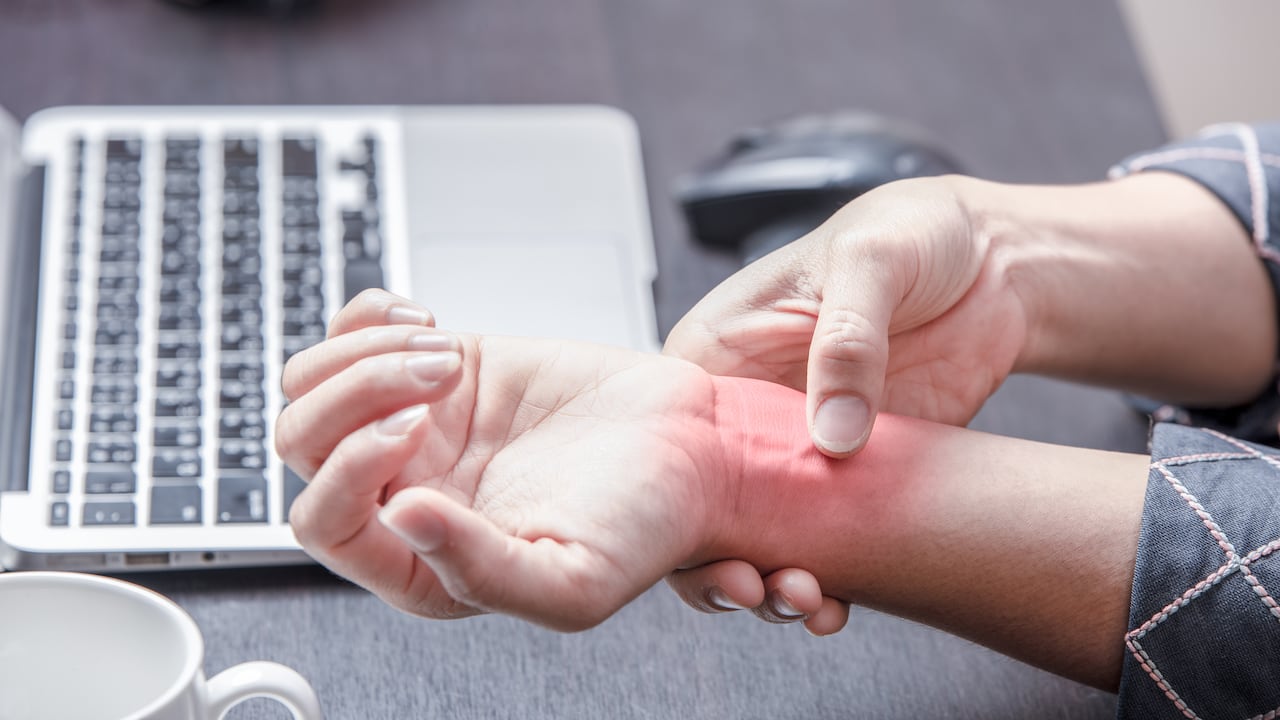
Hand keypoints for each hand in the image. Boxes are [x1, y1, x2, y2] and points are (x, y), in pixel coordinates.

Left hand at [276, 291, 728, 629]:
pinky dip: (369, 316)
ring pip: (313, 382)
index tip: (417, 430)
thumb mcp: (575, 580)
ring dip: (364, 352)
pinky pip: (352, 333)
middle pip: (301, 442)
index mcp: (424, 562)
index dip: (348, 471)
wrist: (692, 446)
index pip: (324, 524)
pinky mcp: (438, 368)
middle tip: (436, 382)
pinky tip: (427, 323)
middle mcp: (406, 494)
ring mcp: (416, 427)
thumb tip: (399, 519)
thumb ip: (480, 570)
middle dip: (355, 396)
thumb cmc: (643, 523)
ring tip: (444, 353)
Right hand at [664, 176, 1028, 632]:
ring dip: (775, 576)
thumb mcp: (872, 260)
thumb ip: (846, 339)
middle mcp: (746, 409)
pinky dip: (832, 576)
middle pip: (704, 501)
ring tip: (810, 602)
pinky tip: (841, 604)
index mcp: (720, 348)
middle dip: (723, 554)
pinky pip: (826, 539)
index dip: (676, 495)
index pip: (669, 436)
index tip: (711, 539)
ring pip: (760, 533)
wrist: (996, 264)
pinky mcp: (851, 476)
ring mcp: (795, 449)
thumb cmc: (911, 232)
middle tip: (762, 588)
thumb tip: (831, 437)